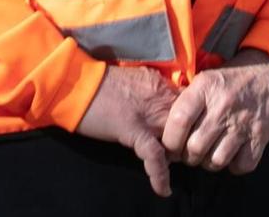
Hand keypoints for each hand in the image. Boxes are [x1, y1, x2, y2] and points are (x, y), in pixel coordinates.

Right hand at [76, 66, 177, 196]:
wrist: (75, 84)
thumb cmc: (100, 82)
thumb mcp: (135, 80)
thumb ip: (153, 92)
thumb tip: (164, 105)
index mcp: (161, 84)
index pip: (190, 107)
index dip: (193, 124)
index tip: (189, 135)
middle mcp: (161, 98)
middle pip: (190, 125)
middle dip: (188, 142)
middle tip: (182, 155)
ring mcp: (149, 115)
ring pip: (178, 141)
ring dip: (178, 158)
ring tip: (174, 169)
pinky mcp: (134, 131)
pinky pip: (155, 156)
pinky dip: (160, 175)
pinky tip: (163, 189)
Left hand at [160, 49, 268, 175]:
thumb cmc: (231, 79)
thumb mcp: (206, 78)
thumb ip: (187, 100)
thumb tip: (162, 128)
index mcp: (204, 88)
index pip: (178, 121)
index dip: (170, 141)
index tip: (171, 147)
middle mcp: (222, 105)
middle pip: (195, 148)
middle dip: (189, 157)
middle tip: (191, 154)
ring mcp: (243, 122)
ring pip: (217, 160)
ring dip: (211, 163)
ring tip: (210, 155)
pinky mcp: (260, 135)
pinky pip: (242, 165)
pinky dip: (235, 166)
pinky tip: (233, 155)